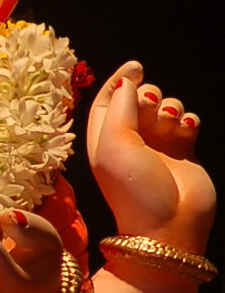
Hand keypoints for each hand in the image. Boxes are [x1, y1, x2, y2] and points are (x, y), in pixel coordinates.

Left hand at [87, 62, 214, 250]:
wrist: (169, 224)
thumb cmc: (135, 187)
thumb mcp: (113, 142)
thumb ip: (119, 105)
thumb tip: (128, 81)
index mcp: (104, 138)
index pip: (108, 98)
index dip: (120, 80)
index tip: (136, 67)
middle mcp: (130, 140)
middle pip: (140, 98)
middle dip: (150, 95)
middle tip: (153, 109)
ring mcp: (158, 145)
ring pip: (166, 106)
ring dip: (171, 106)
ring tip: (172, 123)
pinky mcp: (183, 151)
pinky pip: (187, 120)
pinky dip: (188, 118)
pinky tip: (187, 128)